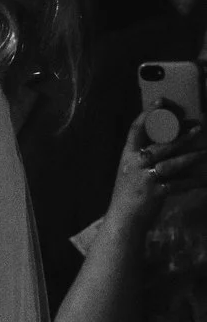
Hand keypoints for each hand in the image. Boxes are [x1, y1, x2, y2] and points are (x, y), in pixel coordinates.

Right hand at [107, 111, 206, 232]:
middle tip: (197, 127)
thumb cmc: (128, 194)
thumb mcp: (130, 171)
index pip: (136, 129)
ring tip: (205, 152)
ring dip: (191, 157)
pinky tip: (202, 180)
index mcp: (127, 156)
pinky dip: (192, 182)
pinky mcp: (155, 193)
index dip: (148, 114)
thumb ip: (144, 157)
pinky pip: (179, 184)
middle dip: (181, 136)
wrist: (123, 220)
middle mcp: (134, 164)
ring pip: (172, 163)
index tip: (161, 101)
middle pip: (160, 145)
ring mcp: (144, 179)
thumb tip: (167, 142)